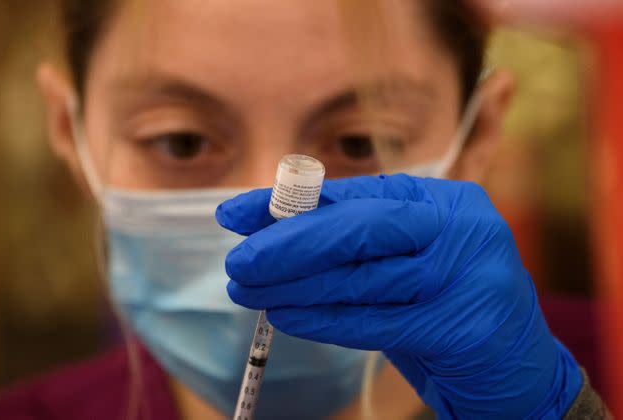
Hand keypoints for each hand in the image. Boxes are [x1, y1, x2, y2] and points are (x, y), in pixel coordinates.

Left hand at [216, 174, 581, 418]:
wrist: (516, 370)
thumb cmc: (447, 305)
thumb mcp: (408, 260)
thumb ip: (355, 240)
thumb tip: (272, 230)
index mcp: (442, 200)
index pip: (354, 193)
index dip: (290, 204)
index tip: (235, 213)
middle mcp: (459, 226)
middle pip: (359, 227)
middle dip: (289, 244)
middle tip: (239, 261)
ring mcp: (466, 275)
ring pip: (360, 277)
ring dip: (294, 286)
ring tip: (248, 290)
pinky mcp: (462, 326)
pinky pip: (376, 321)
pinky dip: (324, 320)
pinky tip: (286, 317)